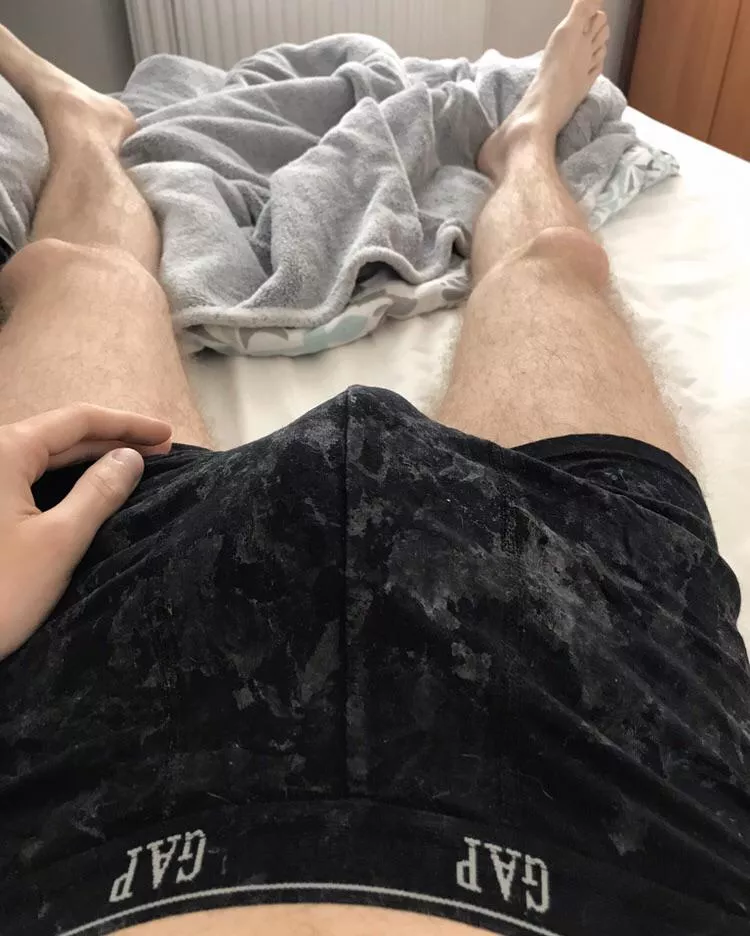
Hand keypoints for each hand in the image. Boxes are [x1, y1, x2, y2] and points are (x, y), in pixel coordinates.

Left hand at [0, 404, 172, 660]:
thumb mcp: (59, 542)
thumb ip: (98, 493)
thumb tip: (129, 458)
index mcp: (4, 451)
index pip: (77, 421)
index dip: (127, 424)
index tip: (167, 435)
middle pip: (58, 434)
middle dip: (111, 439)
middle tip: (159, 451)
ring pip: (40, 456)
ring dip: (87, 458)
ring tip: (129, 463)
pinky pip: (25, 477)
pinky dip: (62, 478)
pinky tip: (84, 486)